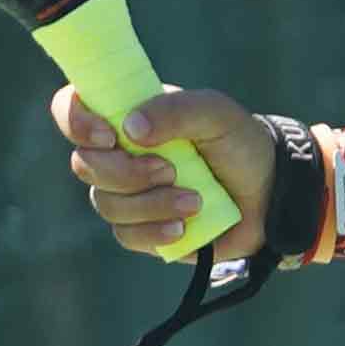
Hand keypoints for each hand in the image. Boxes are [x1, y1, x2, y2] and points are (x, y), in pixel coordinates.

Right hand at [49, 81, 271, 264]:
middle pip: (85, 165)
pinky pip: (126, 235)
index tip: (110, 135)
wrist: (272, 195)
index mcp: (129, 115)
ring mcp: (129, 193)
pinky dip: (155, 232)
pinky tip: (184, 227)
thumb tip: (129, 128)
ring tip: (195, 200)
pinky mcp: (143, 230)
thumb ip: (176, 110)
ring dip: (150, 204)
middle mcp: (121, 153)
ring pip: (106, 204)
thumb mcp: (217, 114)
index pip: (72, 109)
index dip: (76, 122)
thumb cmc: (242, 144)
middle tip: (171, 170)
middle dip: (126, 172)